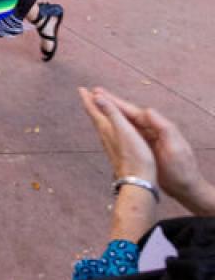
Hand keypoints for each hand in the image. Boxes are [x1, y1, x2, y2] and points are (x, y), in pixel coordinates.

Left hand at [79, 87, 156, 182]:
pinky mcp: (116, 153)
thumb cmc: (134, 155)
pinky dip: (106, 125)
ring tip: (97, 108)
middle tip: (87, 94)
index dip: (88, 98)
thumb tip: (96, 96)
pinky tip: (109, 130)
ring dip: (98, 114)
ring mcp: (109, 146)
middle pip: (95, 116)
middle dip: (91, 104)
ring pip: (100, 125)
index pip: (93, 109)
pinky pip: (107, 134)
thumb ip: (111, 112)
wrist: (137, 183)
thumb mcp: (124, 130)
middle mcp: (104, 136)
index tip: (81, 89)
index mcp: (106, 128)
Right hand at [98, 90, 214, 213]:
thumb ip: (163, 127)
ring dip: (111, 111)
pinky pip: (127, 131)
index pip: (132, 110)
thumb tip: (146, 110)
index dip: (115, 101)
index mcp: (156, 126)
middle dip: (110, 102)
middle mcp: (150, 129)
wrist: (187, 188)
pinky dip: (116, 124)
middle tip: (92, 92)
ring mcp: (147, 138)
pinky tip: (109, 123)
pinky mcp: (144, 148)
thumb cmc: (181, 168)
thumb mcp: (175, 147)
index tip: (98, 92)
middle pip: (127, 112)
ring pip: (125, 120)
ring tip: (96, 103)